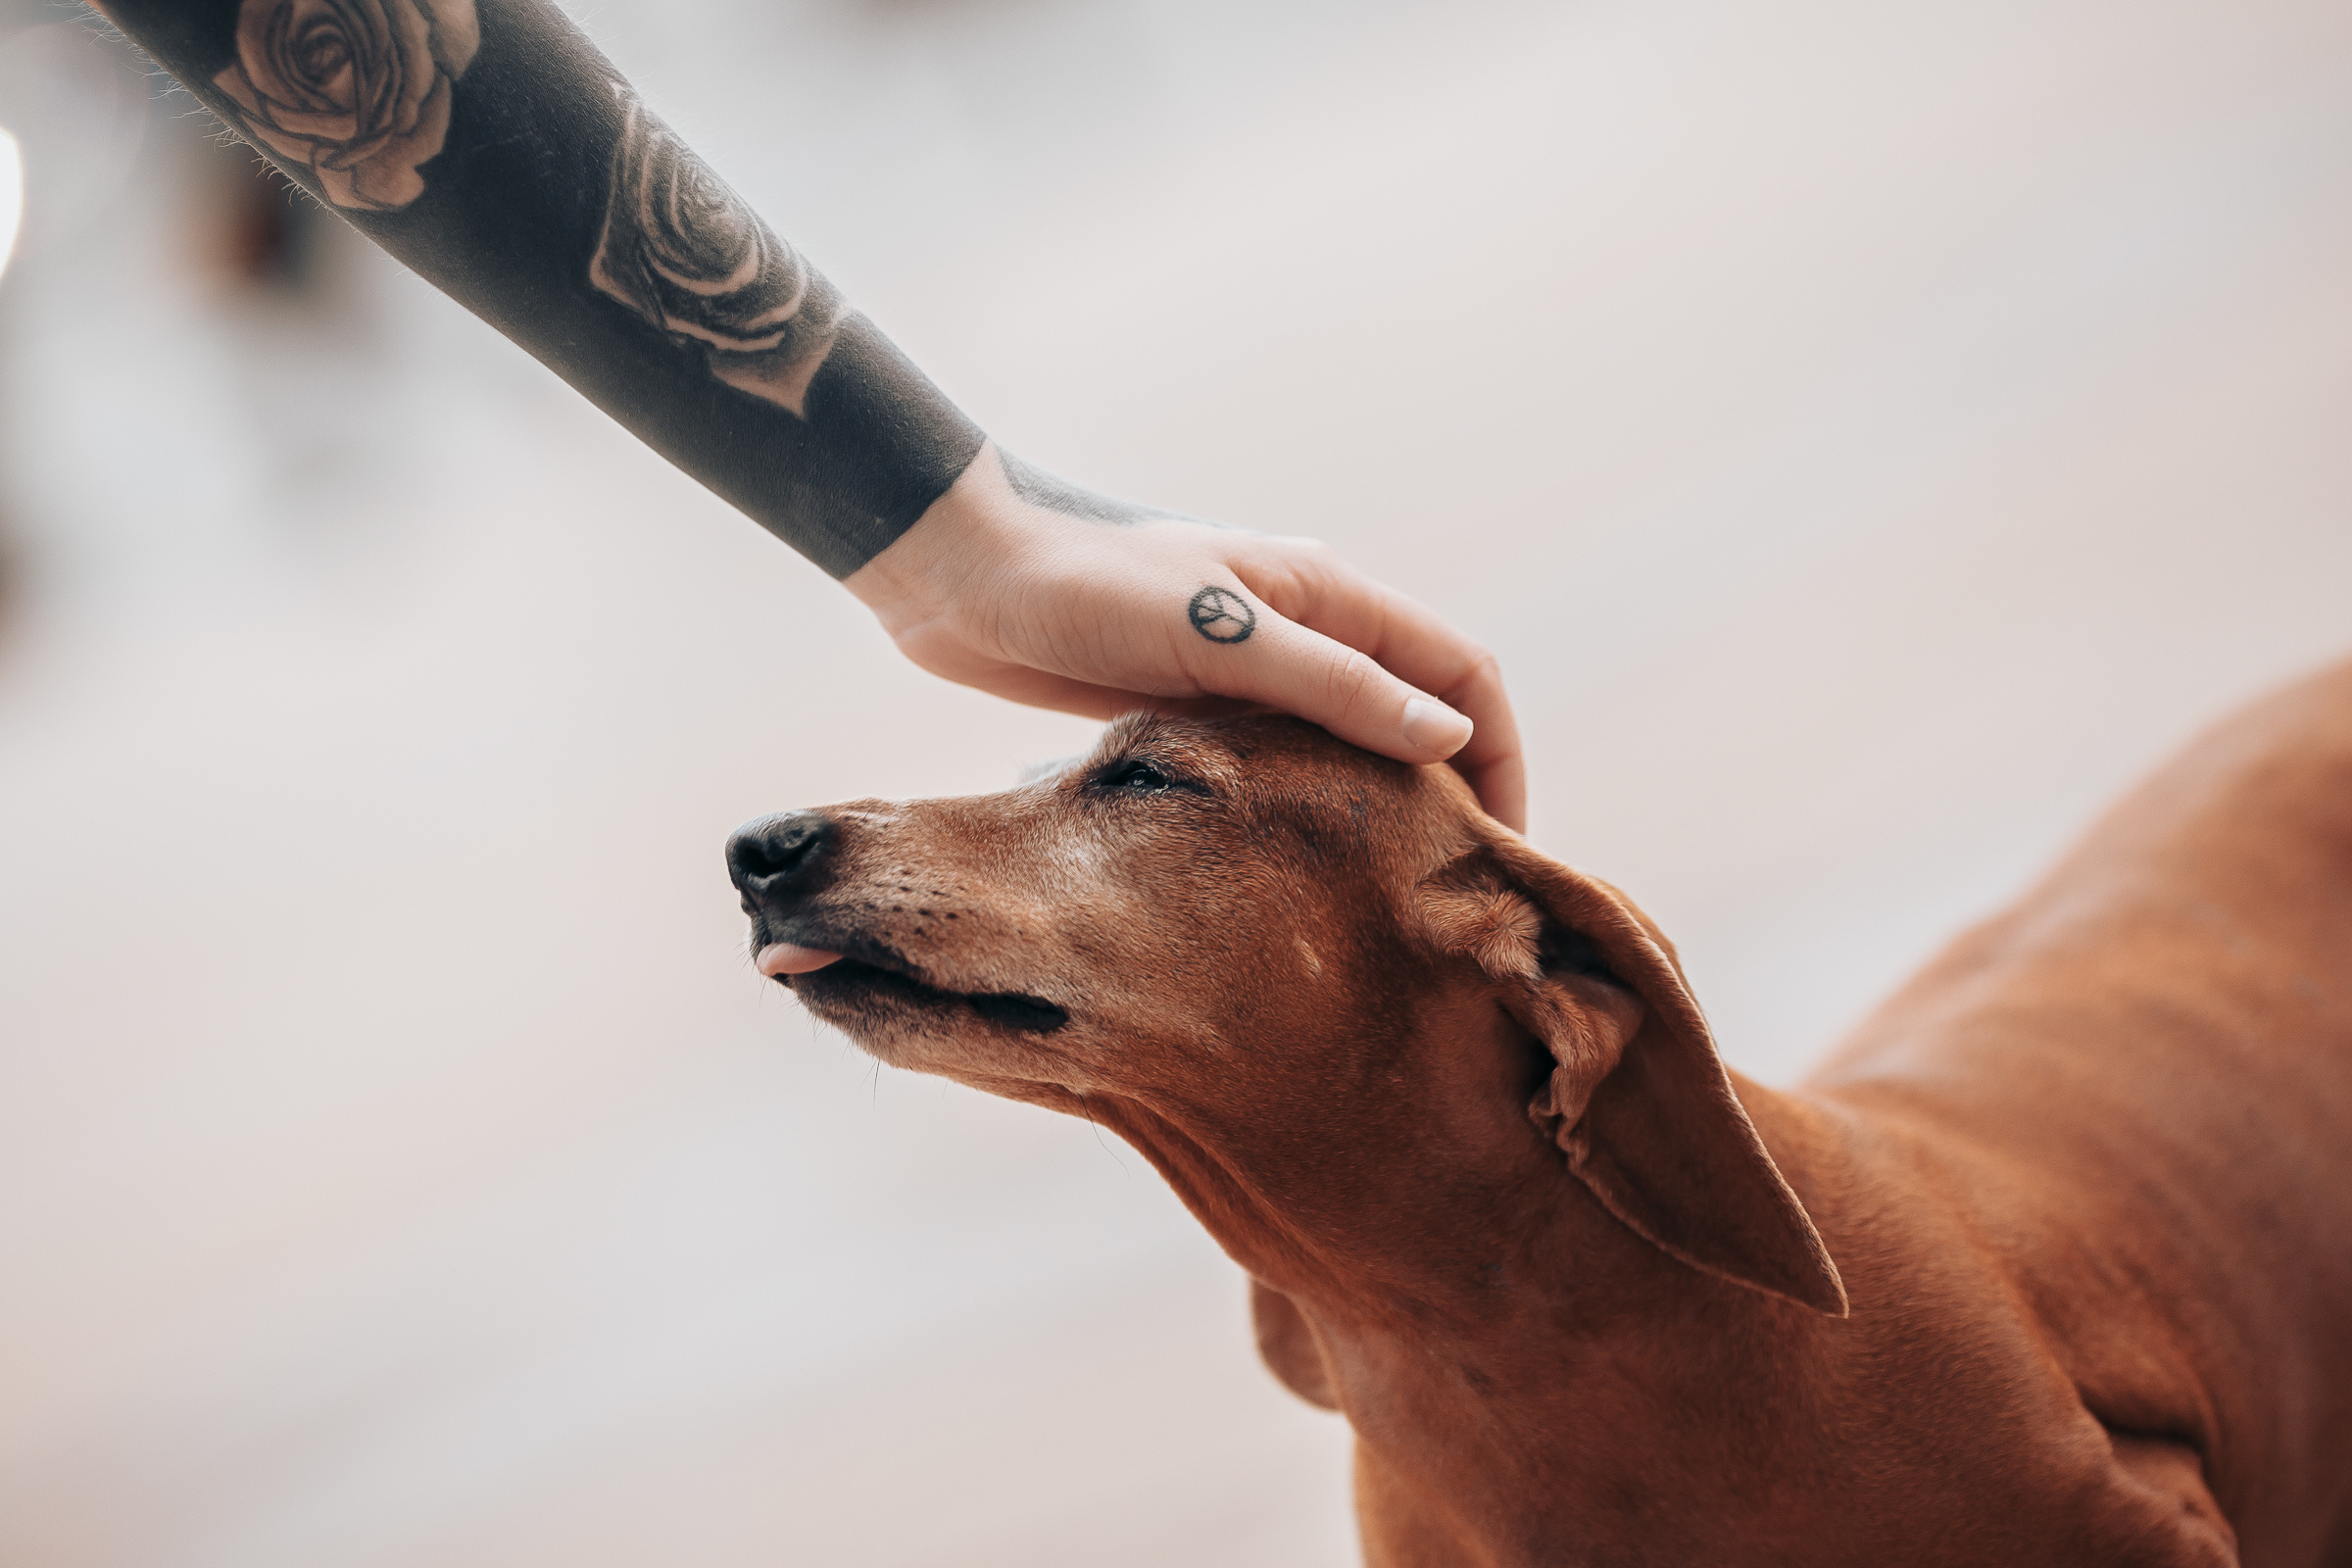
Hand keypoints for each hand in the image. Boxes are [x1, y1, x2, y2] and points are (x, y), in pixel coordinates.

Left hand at [845, 444, 1525, 829]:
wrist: (958, 572)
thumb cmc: (1084, 586)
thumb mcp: (1220, 638)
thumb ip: (1334, 687)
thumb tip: (1450, 737)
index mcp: (1328, 595)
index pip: (1463, 673)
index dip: (1500, 757)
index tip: (1503, 851)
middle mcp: (1301, 631)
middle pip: (1415, 716)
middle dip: (1450, 796)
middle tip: (1450, 897)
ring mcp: (1245, 672)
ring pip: (1346, 750)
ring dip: (1377, 812)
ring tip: (1383, 903)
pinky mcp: (1189, 710)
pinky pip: (1276, 767)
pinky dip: (1305, 814)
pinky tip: (1291, 875)